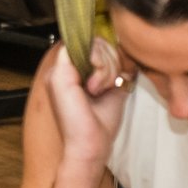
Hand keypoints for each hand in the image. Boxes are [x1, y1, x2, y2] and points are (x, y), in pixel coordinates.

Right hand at [46, 39, 132, 168]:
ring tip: (102, 88)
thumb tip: (128, 55)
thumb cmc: (99, 125)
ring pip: (93, 45)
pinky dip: (101, 67)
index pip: (93, 45)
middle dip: (112, 60)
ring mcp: (58, 71)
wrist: (90, 146)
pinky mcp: (60, 74)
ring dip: (108, 66)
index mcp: (70, 73)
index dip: (110, 54)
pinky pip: (87, 51)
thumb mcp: (113, 90)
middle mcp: (61, 69)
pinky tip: (97, 86)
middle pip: (95, 42)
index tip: (116, 75)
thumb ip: (115, 71)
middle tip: (110, 84)